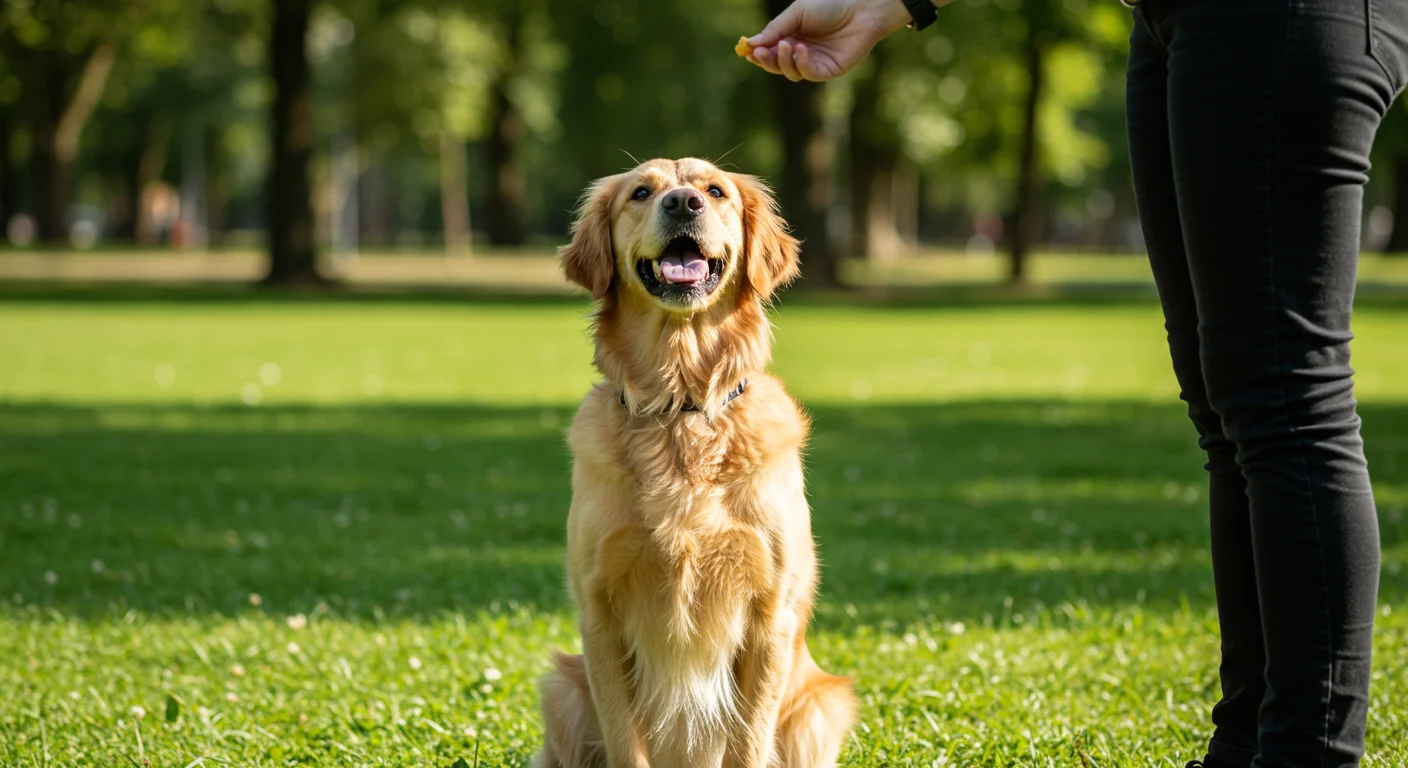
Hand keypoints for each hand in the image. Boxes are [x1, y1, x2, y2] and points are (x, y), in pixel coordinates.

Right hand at [744, 0, 913, 81]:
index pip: (769, 50)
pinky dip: (800, 64)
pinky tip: (800, 50)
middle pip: (776, 65)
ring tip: (784, 45)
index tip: (746, 51)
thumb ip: (776, 29)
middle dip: (766, 60)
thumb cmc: (829, 5)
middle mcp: (800, 51)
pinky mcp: (827, 71)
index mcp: (791, 36)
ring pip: (789, 72)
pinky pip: (807, 74)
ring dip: (782, 61)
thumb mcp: (797, 13)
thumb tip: (751, 44)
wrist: (860, 9)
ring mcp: (813, 63)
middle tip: (759, 54)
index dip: (757, 52)